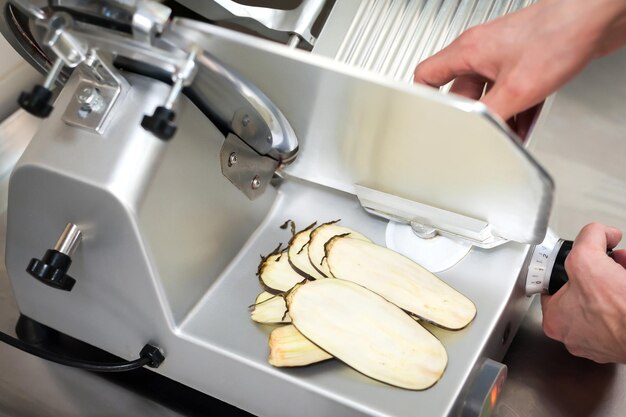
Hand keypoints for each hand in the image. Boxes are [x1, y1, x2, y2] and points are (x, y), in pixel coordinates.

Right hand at [413, 0, 625, 134]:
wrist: (599, 15)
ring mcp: (505, 57)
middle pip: (462, 92)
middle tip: (474, 134)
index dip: (421, 99)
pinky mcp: (528, 63)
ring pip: (490, 95)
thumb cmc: (559, 32)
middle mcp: (483, 52)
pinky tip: (523, 126)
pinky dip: (517, 112)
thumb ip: (489, 116)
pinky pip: (513, 94)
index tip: (423, 119)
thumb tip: (473, 136)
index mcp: (468, 51)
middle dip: (471, 117)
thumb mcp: (516, 88)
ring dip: (497, 118)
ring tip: (503, 135)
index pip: (426, 76)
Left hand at [541, 223, 625, 362]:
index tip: (585, 259)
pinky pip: (620, 311)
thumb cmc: (618, 310)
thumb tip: (600, 232)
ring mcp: (599, 340)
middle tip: (612, 261)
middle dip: (600, 269)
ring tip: (624, 267)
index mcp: (556, 319)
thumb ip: (589, 237)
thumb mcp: (587, 258)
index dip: (572, 265)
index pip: (555, 283)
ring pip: (604, 300)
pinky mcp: (620, 341)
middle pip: (583, 289)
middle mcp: (574, 334)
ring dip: (616, 279)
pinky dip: (624, 295)